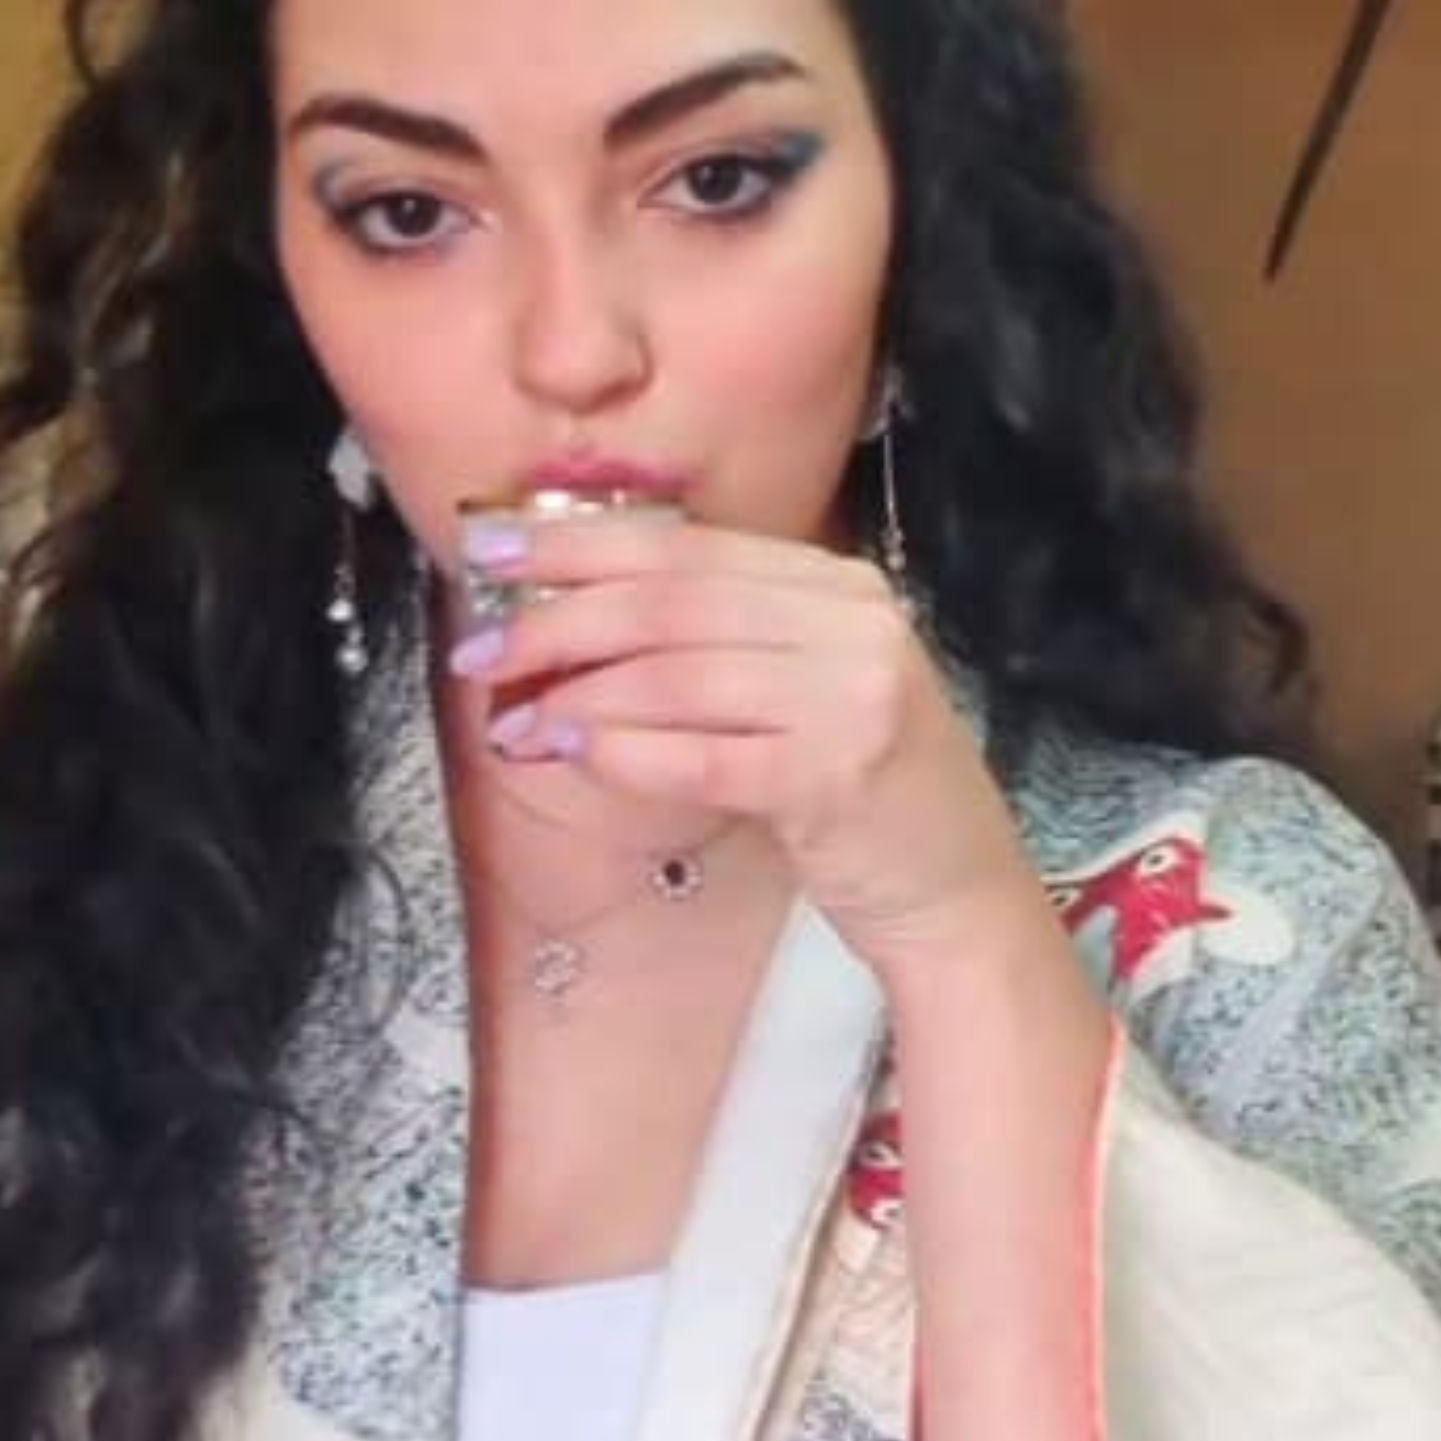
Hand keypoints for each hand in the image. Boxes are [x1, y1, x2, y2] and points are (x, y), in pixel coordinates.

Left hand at [444, 510, 1029, 968]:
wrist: (959, 895)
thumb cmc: (864, 798)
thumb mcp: (802, 691)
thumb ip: (714, 646)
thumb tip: (565, 624)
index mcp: (837, 585)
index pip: (683, 545)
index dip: (574, 546)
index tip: (487, 556)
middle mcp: (851, 624)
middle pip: (670, 601)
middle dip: (557, 621)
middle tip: (481, 653)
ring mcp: (850, 698)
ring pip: (676, 674)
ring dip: (578, 696)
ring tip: (515, 721)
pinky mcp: (836, 778)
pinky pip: (702, 756)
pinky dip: (627, 753)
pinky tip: (574, 756)